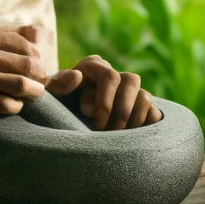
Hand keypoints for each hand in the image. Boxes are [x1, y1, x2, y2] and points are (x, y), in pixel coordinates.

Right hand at [0, 23, 48, 125]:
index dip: (36, 58)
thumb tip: (40, 32)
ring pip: (20, 84)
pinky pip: (6, 103)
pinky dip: (16, 106)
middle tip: (39, 84)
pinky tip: (12, 105)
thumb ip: (6, 35)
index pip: (23, 44)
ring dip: (33, 92)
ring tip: (32, 95)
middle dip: (40, 76)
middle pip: (26, 63)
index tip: (36, 68)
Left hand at [45, 55, 162, 129]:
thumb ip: (57, 85)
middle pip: (131, 81)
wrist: (62, 123)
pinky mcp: (140, 107)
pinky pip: (154, 111)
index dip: (104, 101)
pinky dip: (146, 124)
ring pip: (145, 96)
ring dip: (134, 118)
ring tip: (119, 136)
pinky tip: (131, 137)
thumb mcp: (50, 96)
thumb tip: (77, 76)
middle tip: (108, 132)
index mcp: (92, 66)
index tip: (93, 121)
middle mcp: (113, 74)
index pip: (110, 76)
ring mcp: (129, 90)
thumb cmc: (54, 106)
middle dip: (121, 110)